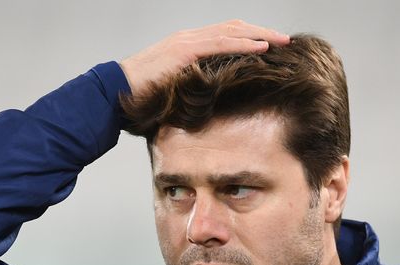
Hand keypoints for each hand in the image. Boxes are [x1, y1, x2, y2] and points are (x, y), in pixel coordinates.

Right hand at [120, 20, 289, 97]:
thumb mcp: (173, 89)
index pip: (225, 34)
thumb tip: (209, 102)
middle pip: (233, 27)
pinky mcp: (184, 51)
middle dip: (261, 31)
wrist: (115, 91)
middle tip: (284, 40)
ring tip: (281, 41)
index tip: (270, 44)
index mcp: (188, 45)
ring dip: (260, 34)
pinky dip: (243, 44)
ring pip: (231, 31)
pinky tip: (261, 47)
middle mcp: (189, 37)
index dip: (249, 36)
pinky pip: (221, 44)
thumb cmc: (140, 95)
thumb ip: (192, 87)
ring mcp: (187, 42)